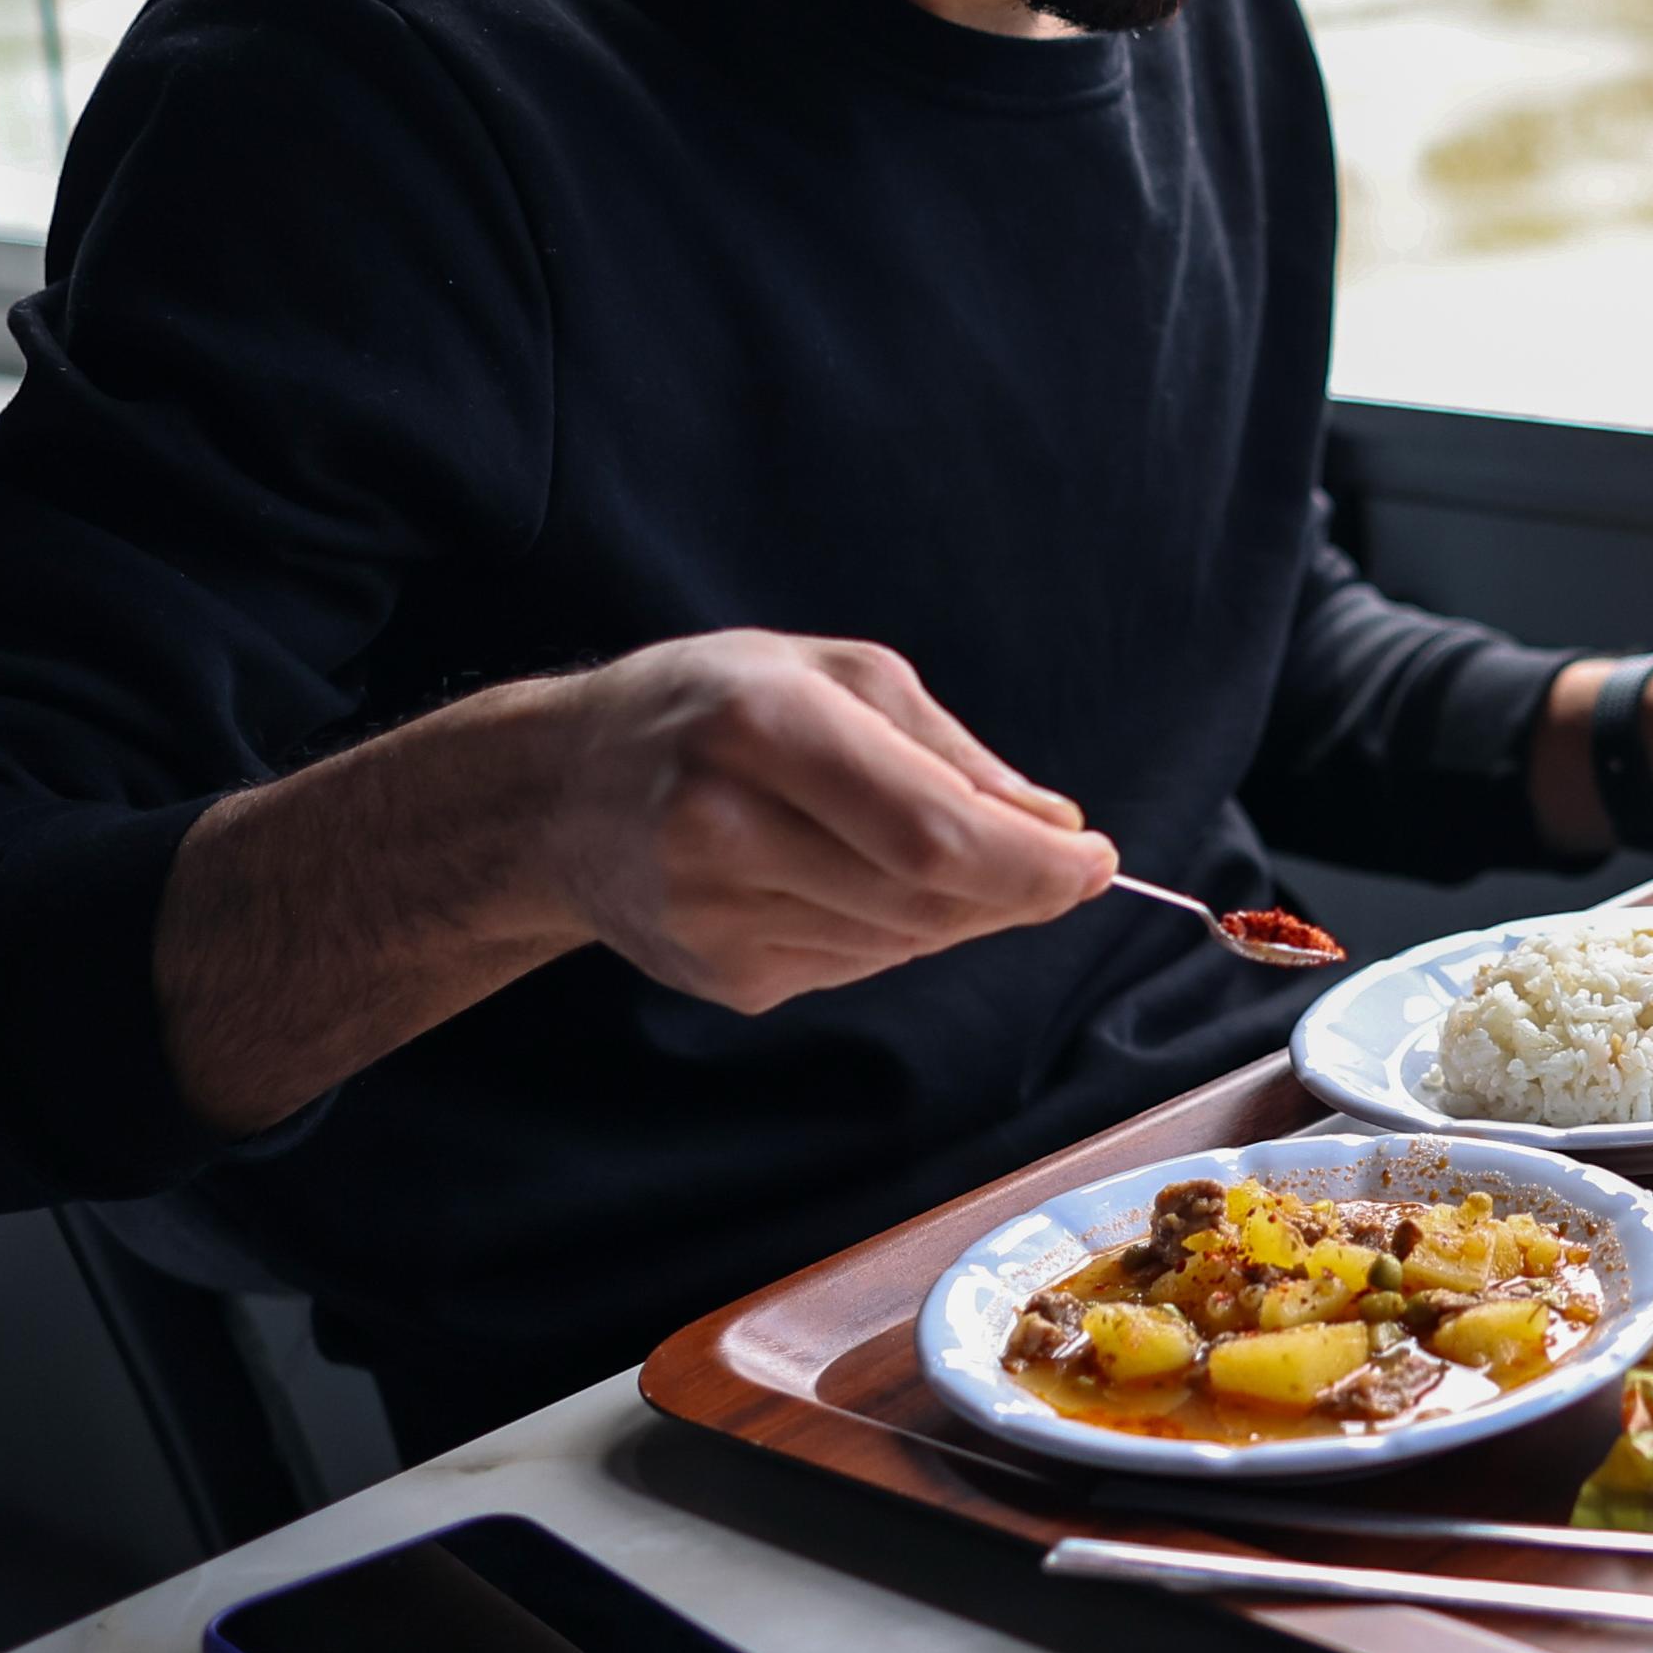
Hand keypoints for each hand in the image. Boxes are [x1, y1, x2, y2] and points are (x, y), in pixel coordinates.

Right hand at [537, 631, 1120, 1011]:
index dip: (1032, 865)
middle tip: (1056, 866)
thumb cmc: (707, 708)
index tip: (1097, 863)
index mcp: (761, 727)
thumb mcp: (827, 674)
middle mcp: (724, 828)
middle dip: (1016, 891)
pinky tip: (843, 880)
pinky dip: (891, 930)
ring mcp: (714, 918)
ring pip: (903, 943)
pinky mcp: (718, 977)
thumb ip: (948, 749)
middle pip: (928, 901)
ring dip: (954, 910)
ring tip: (919, 849)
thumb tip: (1053, 828)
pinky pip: (856, 966)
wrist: (554, 792)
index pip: (931, 833)